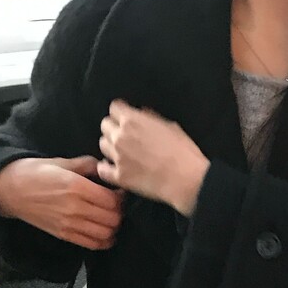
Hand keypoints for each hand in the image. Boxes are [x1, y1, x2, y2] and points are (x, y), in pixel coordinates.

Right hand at [0, 156, 123, 250]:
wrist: (11, 190)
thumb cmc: (36, 173)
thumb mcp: (63, 162)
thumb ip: (87, 165)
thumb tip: (106, 168)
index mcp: (77, 187)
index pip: (113, 200)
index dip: (121, 197)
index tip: (118, 192)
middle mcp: (75, 208)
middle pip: (113, 219)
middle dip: (119, 213)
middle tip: (116, 206)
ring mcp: (69, 224)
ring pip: (106, 234)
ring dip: (113, 228)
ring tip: (109, 219)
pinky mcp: (64, 235)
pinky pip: (92, 244)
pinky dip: (103, 241)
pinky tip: (103, 232)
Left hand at [98, 101, 209, 216]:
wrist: (185, 179)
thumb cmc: (183, 151)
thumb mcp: (170, 126)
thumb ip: (151, 117)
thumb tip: (142, 113)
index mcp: (132, 120)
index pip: (114, 108)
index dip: (121, 112)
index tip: (126, 118)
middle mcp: (120, 136)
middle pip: (105, 125)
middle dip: (114, 128)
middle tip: (125, 136)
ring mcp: (117, 157)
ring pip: (102, 145)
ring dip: (110, 146)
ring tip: (121, 152)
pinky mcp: (119, 176)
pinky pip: (102, 169)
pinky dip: (106, 168)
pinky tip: (114, 168)